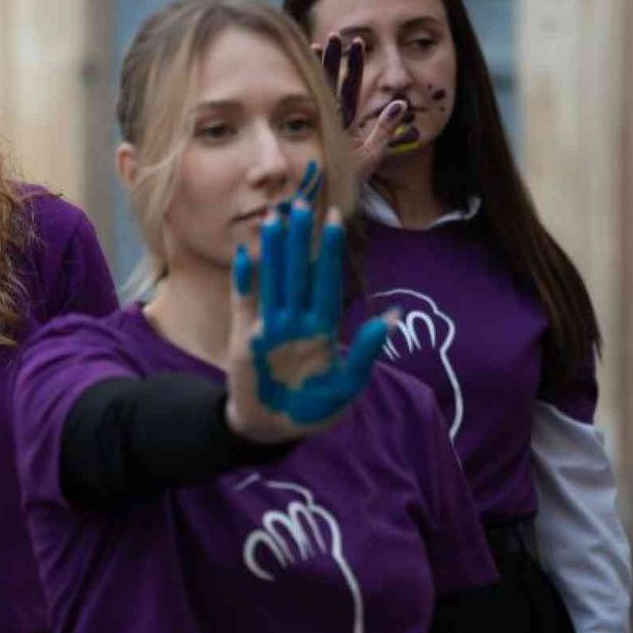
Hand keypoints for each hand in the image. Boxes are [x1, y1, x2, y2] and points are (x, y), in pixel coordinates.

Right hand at [226, 201, 393, 441]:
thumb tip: (389, 317)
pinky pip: (244, 302)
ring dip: (273, 251)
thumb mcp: (346, 386)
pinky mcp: (245, 338)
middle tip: (300, 203)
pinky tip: (245, 254)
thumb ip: (364, 352)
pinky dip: (243, 280)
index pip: (326, 281)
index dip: (329, 252)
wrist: (272, 429)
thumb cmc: (313, 410)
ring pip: (272, 280)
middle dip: (299, 239)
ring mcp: (269, 327)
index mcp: (321, 329)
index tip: (334, 220)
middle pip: (297, 272)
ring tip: (273, 219)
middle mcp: (295, 321)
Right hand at [317, 34, 406, 180]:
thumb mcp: (374, 154)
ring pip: (318, 91)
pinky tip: (305, 72)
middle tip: (334, 35)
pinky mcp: (311, 134)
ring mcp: (318, 125)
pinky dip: (308, 90)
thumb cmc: (351, 182)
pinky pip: (310, 109)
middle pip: (331, 82)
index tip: (354, 42)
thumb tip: (401, 103)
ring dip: (320, 68)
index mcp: (345, 120)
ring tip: (318, 44)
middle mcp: (330, 119)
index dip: (352, 65)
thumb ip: (386, 129)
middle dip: (333, 58)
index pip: (348, 87)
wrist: (330, 204)